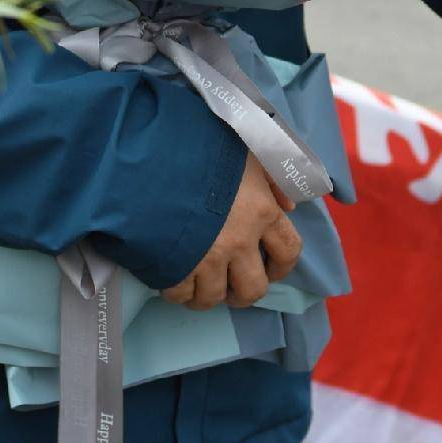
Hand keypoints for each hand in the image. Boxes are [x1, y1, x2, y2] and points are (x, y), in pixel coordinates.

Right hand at [164, 156, 302, 310]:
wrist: (152, 151)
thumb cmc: (201, 145)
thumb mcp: (245, 151)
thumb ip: (270, 178)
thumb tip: (287, 206)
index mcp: (262, 211)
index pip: (288, 251)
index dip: (281, 268)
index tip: (271, 271)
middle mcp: (240, 240)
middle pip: (252, 288)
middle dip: (242, 294)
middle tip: (231, 289)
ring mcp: (208, 256)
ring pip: (214, 297)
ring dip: (206, 296)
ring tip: (197, 286)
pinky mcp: (176, 265)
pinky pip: (180, 294)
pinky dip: (177, 291)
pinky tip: (172, 277)